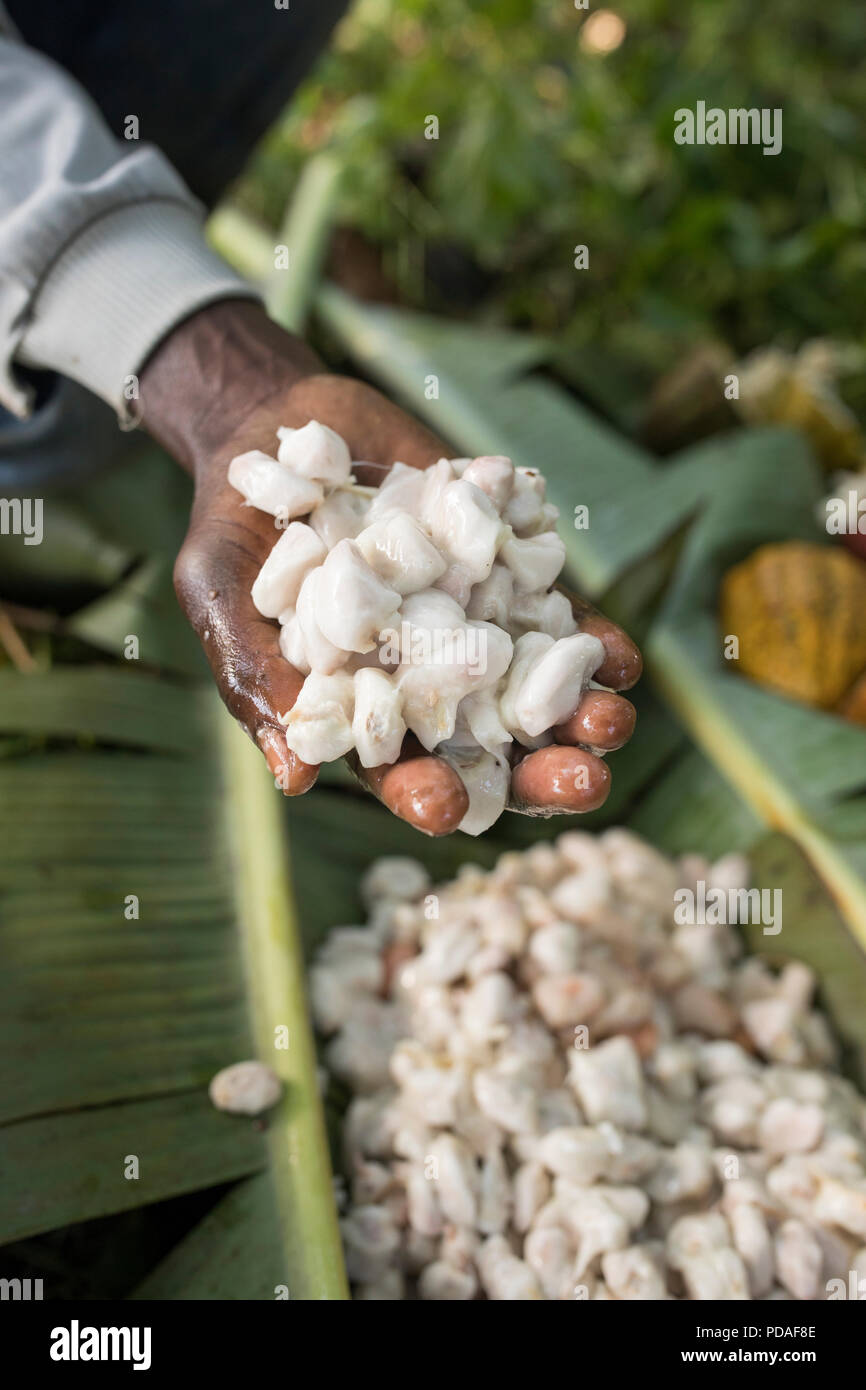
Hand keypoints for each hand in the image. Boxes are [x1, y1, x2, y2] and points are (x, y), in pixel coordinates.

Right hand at [141, 300, 640, 834]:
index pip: (397, 770)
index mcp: (357, 707)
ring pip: (537, 691)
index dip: (421, 795)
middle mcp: (423, 680)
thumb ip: (254, 678)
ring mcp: (472, 627)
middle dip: (536, 771)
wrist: (284, 421)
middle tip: (581, 783)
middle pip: (490, 747)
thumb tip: (293, 778)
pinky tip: (622, 659)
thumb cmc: (232, 522)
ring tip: (611, 723)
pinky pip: (559, 617)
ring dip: (581, 715)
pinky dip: (593, 641)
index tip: (444, 810)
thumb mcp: (220, 595)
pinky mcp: (507, 572)